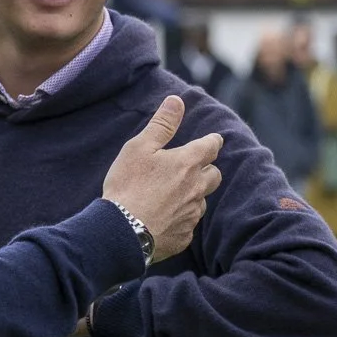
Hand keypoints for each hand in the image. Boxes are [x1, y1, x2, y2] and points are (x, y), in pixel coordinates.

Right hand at [102, 95, 223, 262]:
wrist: (121, 231)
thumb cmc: (128, 185)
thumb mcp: (140, 147)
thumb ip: (162, 124)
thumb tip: (177, 100)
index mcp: (187, 163)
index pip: (211, 147)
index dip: (213, 141)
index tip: (214, 140)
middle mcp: (196, 188)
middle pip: (214, 175)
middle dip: (207, 169)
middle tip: (195, 168)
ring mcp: (191, 214)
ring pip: (201, 201)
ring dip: (194, 196)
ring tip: (173, 196)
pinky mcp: (184, 236)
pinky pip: (189, 224)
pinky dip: (181, 218)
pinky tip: (165, 219)